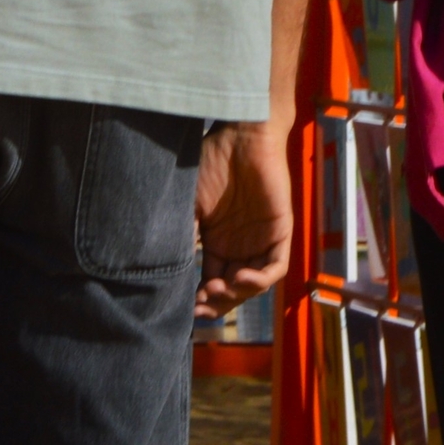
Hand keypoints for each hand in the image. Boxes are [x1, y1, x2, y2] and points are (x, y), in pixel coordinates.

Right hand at [194, 119, 291, 315]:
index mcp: (217, 243)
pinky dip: (258, 280)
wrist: (241, 137)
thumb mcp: (188, 205)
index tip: (185, 307)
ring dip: (235, 295)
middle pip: (231, 291)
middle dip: (216, 303)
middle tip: (200, 305)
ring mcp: (260, 242)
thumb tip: (163, 270)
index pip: (210, 283)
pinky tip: (239, 279)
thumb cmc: (211, 163)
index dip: (200, 299)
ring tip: (216, 290)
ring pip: (252, 286)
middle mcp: (239, 247)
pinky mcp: (279, 233)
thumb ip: (182, 236)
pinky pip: (274, 268)